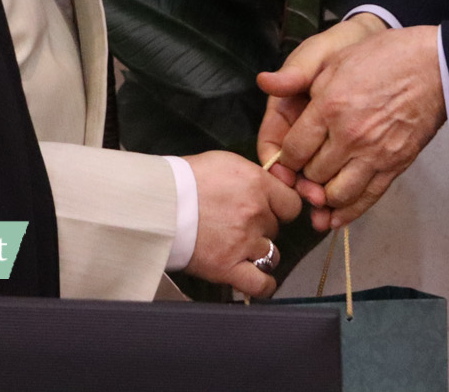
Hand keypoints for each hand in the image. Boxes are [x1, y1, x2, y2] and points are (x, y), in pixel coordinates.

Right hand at [181, 149, 300, 297]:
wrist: (157, 203)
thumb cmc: (184, 180)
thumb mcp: (225, 163)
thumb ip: (253, 177)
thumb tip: (266, 187)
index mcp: (257, 184)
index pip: (291, 204)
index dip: (281, 208)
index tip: (271, 211)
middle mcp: (255, 213)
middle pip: (276, 228)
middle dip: (261, 228)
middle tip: (239, 225)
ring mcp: (243, 242)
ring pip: (272, 255)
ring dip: (260, 253)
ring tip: (241, 249)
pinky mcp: (227, 267)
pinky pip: (261, 284)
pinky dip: (264, 285)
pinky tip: (258, 279)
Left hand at [265, 24, 445, 229]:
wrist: (434, 67)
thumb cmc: (383, 57)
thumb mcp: (335, 57)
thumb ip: (297, 76)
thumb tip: (263, 83)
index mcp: (330, 106)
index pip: (293, 151)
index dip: (285, 161)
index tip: (287, 160)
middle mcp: (349, 135)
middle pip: (312, 176)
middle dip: (303, 177)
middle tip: (303, 174)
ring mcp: (374, 154)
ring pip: (336, 195)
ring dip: (323, 197)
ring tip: (320, 191)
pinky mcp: (395, 166)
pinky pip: (366, 199)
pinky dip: (348, 212)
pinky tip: (336, 217)